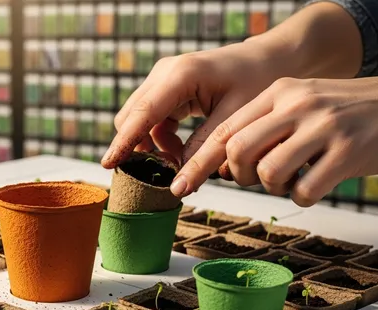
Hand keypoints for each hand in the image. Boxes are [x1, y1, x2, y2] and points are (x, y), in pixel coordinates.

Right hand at [100, 39, 292, 172]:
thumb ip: (204, 150)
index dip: (124, 143)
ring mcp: (163, 78)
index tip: (108, 165)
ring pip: (140, 120)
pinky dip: (161, 139)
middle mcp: (164, 72)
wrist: (269, 60)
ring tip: (181, 161)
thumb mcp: (234, 121)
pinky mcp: (166, 87)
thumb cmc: (257, 82)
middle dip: (141, 148)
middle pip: (132, 118)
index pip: (142, 114)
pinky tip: (182, 150)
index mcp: (181, 75)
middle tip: (165, 172)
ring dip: (154, 146)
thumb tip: (179, 182)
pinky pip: (151, 119)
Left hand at [179, 72, 377, 205]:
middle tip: (255, 180)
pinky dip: (304, 196)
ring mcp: (323, 127)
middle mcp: (298, 104)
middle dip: (238, 176)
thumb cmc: (352, 112)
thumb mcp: (306, 101)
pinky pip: (304, 190)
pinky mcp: (348, 152)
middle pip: (238, 150)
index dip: (203, 160)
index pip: (227, 129)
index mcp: (281, 91)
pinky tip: (317, 185)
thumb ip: (269, 123)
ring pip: (268, 172)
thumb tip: (227, 162)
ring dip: (273, 187)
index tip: (186, 183)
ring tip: (294, 179)